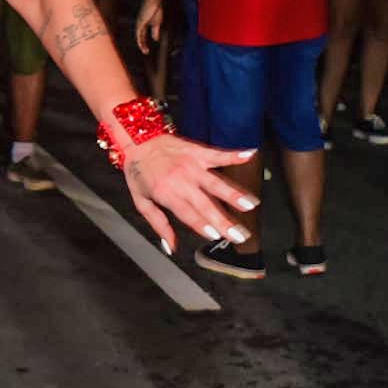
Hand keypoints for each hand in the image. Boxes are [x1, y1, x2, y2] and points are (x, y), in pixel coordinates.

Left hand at [121, 135, 259, 255]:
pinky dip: (234, 154)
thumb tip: (171, 247)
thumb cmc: (139, 173)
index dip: (202, 225)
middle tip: (240, 234)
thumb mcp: (141, 201)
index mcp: (166, 193)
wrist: (136, 139)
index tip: (216, 236)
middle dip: (224, 220)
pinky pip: (218, 154)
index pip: (187, 213)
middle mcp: (180, 180)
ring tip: (250, 204)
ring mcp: (191, 165)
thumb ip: (158, 225)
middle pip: (206, 204)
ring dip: (234, 194)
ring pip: (216, 182)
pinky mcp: (198, 151)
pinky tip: (250, 155)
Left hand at [135, 0, 163, 54]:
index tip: (147, 50)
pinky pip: (139, 32)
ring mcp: (139, 23)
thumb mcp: (156, 23)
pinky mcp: (140, 21)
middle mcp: (139, 25)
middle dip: (142, 46)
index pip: (142, 36)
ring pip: (138, 36)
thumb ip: (155, 31)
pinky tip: (142, 43)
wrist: (153, 1)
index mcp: (143, 25)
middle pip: (139, 38)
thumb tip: (155, 39)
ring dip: (141, 44)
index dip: (144, 43)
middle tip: (146, 52)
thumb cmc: (155, 10)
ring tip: (144, 50)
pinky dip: (140, 38)